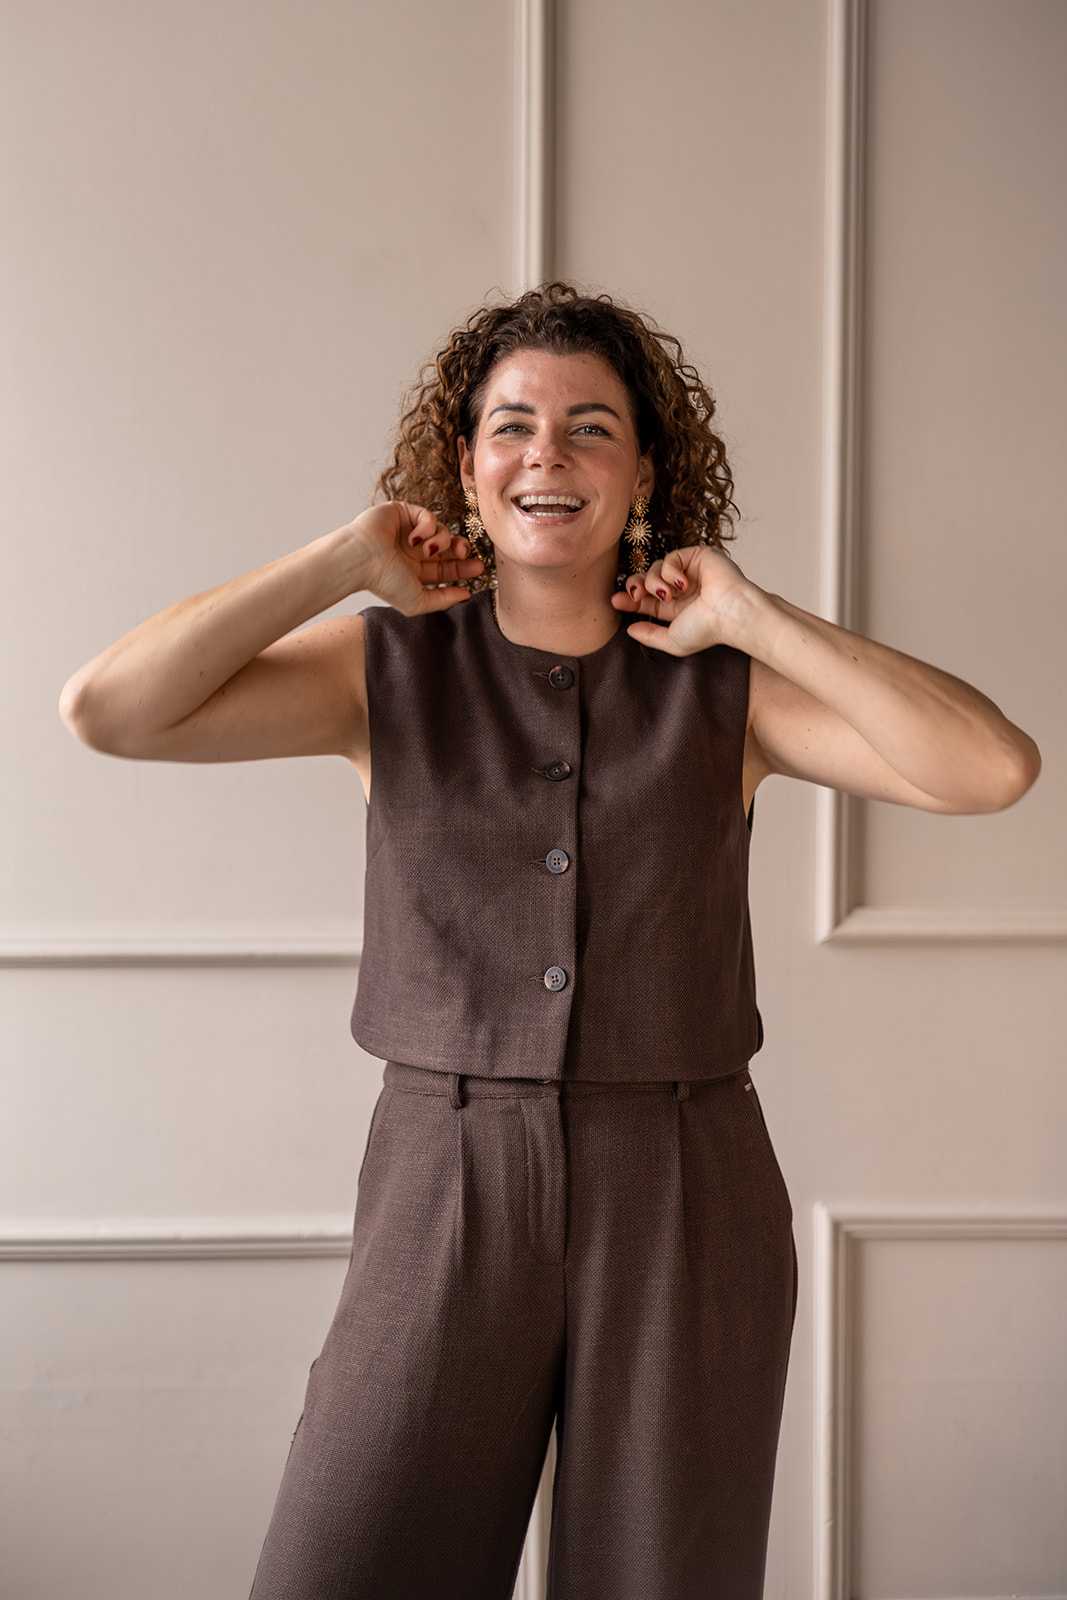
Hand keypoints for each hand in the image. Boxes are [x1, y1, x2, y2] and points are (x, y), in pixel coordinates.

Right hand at [345, 501, 483, 615]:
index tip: (478, 568)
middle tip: (463, 553)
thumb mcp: (418, 601)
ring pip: (442, 530)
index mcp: (414, 570)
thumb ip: (443, 600)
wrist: (362, 559)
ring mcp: (408, 530)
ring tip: (426, 550)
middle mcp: (412, 550)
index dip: (463, 567)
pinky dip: (426, 527)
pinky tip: (413, 538)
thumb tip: (465, 595)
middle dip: (460, 549)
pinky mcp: (403, 512)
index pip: (445, 567)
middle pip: (448, 546)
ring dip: (440, 541)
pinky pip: (429, 516)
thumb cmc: (383, 582)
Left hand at [610, 544, 756, 654]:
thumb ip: (650, 636)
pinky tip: (682, 583)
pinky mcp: (698, 556)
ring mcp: (690, 571)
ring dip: (656, 582)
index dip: (629, 598)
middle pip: (647, 579)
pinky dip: (670, 570)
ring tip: (669, 595)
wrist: (730, 613)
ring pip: (656, 567)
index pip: (647, 599)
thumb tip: (629, 630)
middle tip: (636, 595)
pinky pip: (671, 557)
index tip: (614, 601)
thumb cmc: (708, 629)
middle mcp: (683, 589)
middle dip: (636, 586)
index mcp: (677, 608)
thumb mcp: (672, 640)